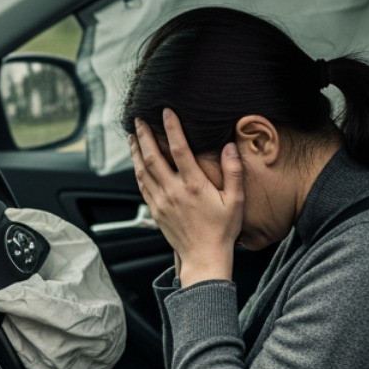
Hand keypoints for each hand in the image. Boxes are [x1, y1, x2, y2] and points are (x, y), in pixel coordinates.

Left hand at [130, 109, 242, 286]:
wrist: (204, 257)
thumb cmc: (223, 230)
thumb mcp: (236, 200)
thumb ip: (233, 171)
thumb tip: (229, 146)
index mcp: (194, 185)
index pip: (179, 149)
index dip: (171, 128)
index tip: (166, 111)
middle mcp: (173, 191)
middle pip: (152, 157)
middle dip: (144, 135)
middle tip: (139, 119)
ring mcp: (161, 201)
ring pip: (142, 170)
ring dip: (136, 151)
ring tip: (133, 135)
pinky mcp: (155, 210)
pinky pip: (142, 185)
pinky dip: (137, 170)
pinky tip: (137, 161)